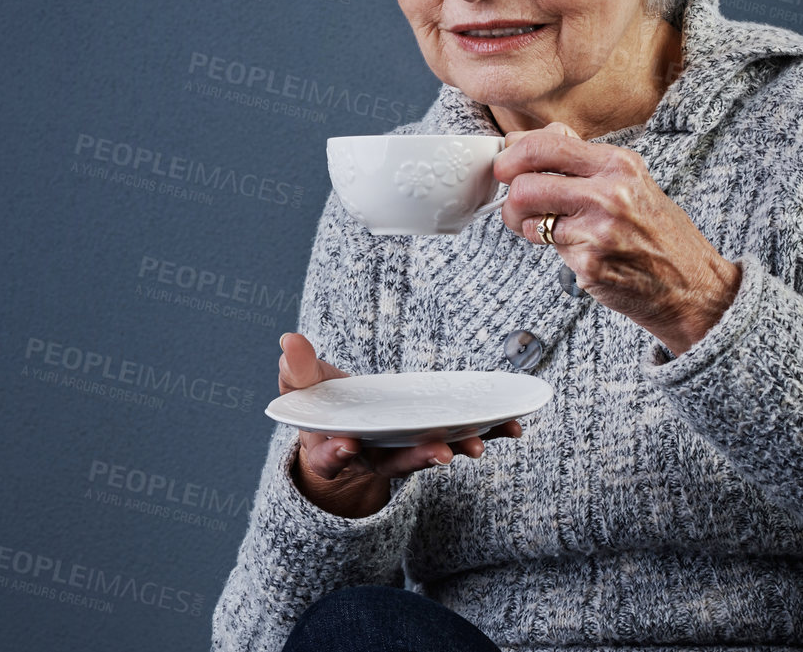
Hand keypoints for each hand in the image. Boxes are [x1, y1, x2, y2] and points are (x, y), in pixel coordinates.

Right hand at [277, 332, 522, 518]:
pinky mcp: (433, 438)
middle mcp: (373, 456)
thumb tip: (289, 339)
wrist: (342, 429)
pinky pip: (461, 437)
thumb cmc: (320, 407)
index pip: (332, 456)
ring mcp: (406, 450)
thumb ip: (296, 369)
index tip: (345, 445)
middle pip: (395, 463)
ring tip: (476, 445)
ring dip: (455, 448)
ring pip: (431, 453)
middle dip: (418, 458)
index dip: (337, 453)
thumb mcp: (301, 388)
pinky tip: (513, 427)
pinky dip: (486, 433)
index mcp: (334, 447)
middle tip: (439, 454)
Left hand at [495, 123, 740, 357]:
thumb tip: (529, 137)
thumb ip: (582, 158)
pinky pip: (546, 248)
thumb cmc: (659, 234)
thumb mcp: (631, 181)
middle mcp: (610, 193)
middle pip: (524, 182)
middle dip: (511, 195)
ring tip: (545, 229)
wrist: (693, 287)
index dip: (513, 154)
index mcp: (619, 164)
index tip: (505, 165)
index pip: (546, 144)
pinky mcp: (589, 264)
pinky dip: (552, 250)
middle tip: (517, 205)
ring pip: (526, 216)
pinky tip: (578, 251)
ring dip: (524, 225)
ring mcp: (599, 230)